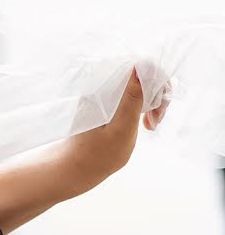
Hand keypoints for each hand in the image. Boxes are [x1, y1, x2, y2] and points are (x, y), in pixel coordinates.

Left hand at [59, 66, 170, 193]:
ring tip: (150, 125)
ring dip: (151, 102)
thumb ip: (132, 98)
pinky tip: (144, 123)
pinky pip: (131, 95)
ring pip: (139, 86)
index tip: (159, 108)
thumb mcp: (121, 128)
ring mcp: (103, 93)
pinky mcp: (106, 101)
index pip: (140, 67)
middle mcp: (100, 86)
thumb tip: (142, 66)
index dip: (157, 83)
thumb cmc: (97, 155)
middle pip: (141, 75)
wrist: (75, 168)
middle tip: (155, 121)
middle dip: (156, 95)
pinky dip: (141, 107)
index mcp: (102, 90)